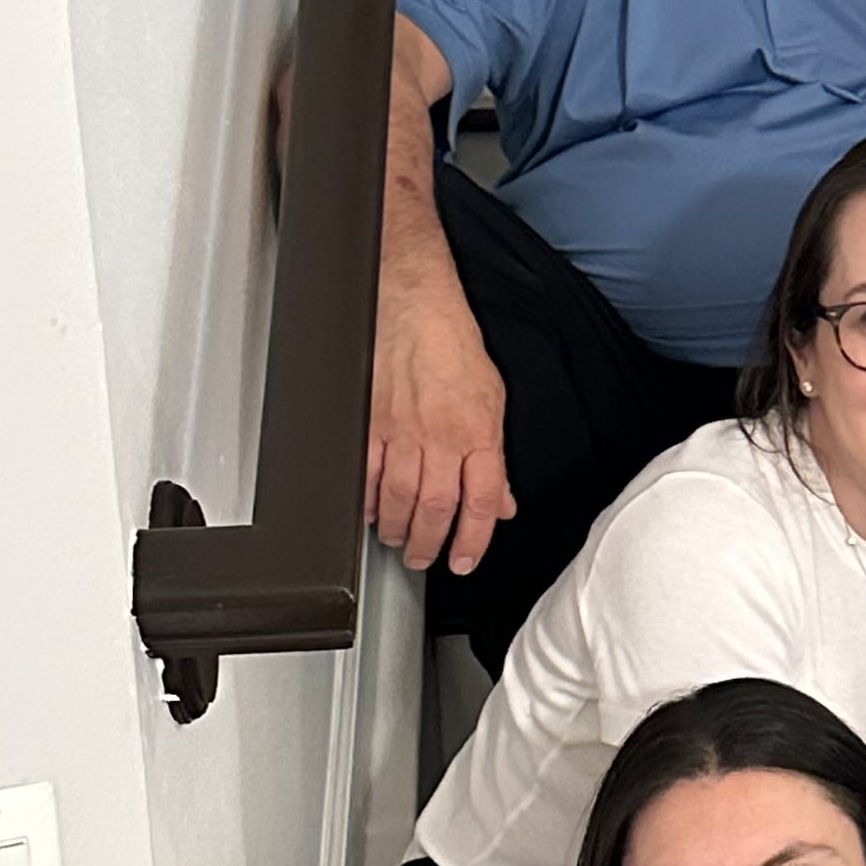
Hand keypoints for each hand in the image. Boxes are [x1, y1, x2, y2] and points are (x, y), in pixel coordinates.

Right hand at [368, 265, 513, 575]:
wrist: (414, 304)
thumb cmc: (453, 345)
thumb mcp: (493, 401)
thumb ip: (494, 457)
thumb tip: (500, 501)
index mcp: (477, 432)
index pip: (480, 502)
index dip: (472, 541)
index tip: (464, 562)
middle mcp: (440, 435)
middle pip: (435, 508)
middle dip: (428, 544)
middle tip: (423, 559)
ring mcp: (401, 430)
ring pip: (398, 497)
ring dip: (397, 528)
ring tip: (398, 540)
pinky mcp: (368, 420)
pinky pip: (365, 473)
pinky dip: (366, 499)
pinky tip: (370, 511)